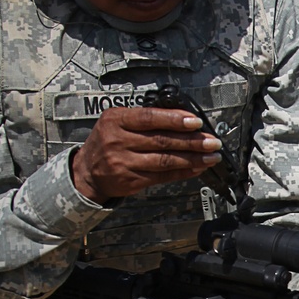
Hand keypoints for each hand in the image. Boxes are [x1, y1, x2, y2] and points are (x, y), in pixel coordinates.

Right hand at [71, 106, 221, 202]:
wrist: (87, 172)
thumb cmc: (107, 141)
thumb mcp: (117, 121)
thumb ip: (144, 118)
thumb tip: (182, 118)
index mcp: (116, 120)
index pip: (149, 118)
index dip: (174, 120)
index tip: (196, 122)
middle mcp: (118, 141)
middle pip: (161, 140)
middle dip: (191, 141)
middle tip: (212, 141)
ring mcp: (124, 163)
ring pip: (165, 160)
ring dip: (192, 158)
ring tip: (210, 156)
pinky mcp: (131, 181)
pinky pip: (162, 176)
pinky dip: (183, 172)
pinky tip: (196, 168)